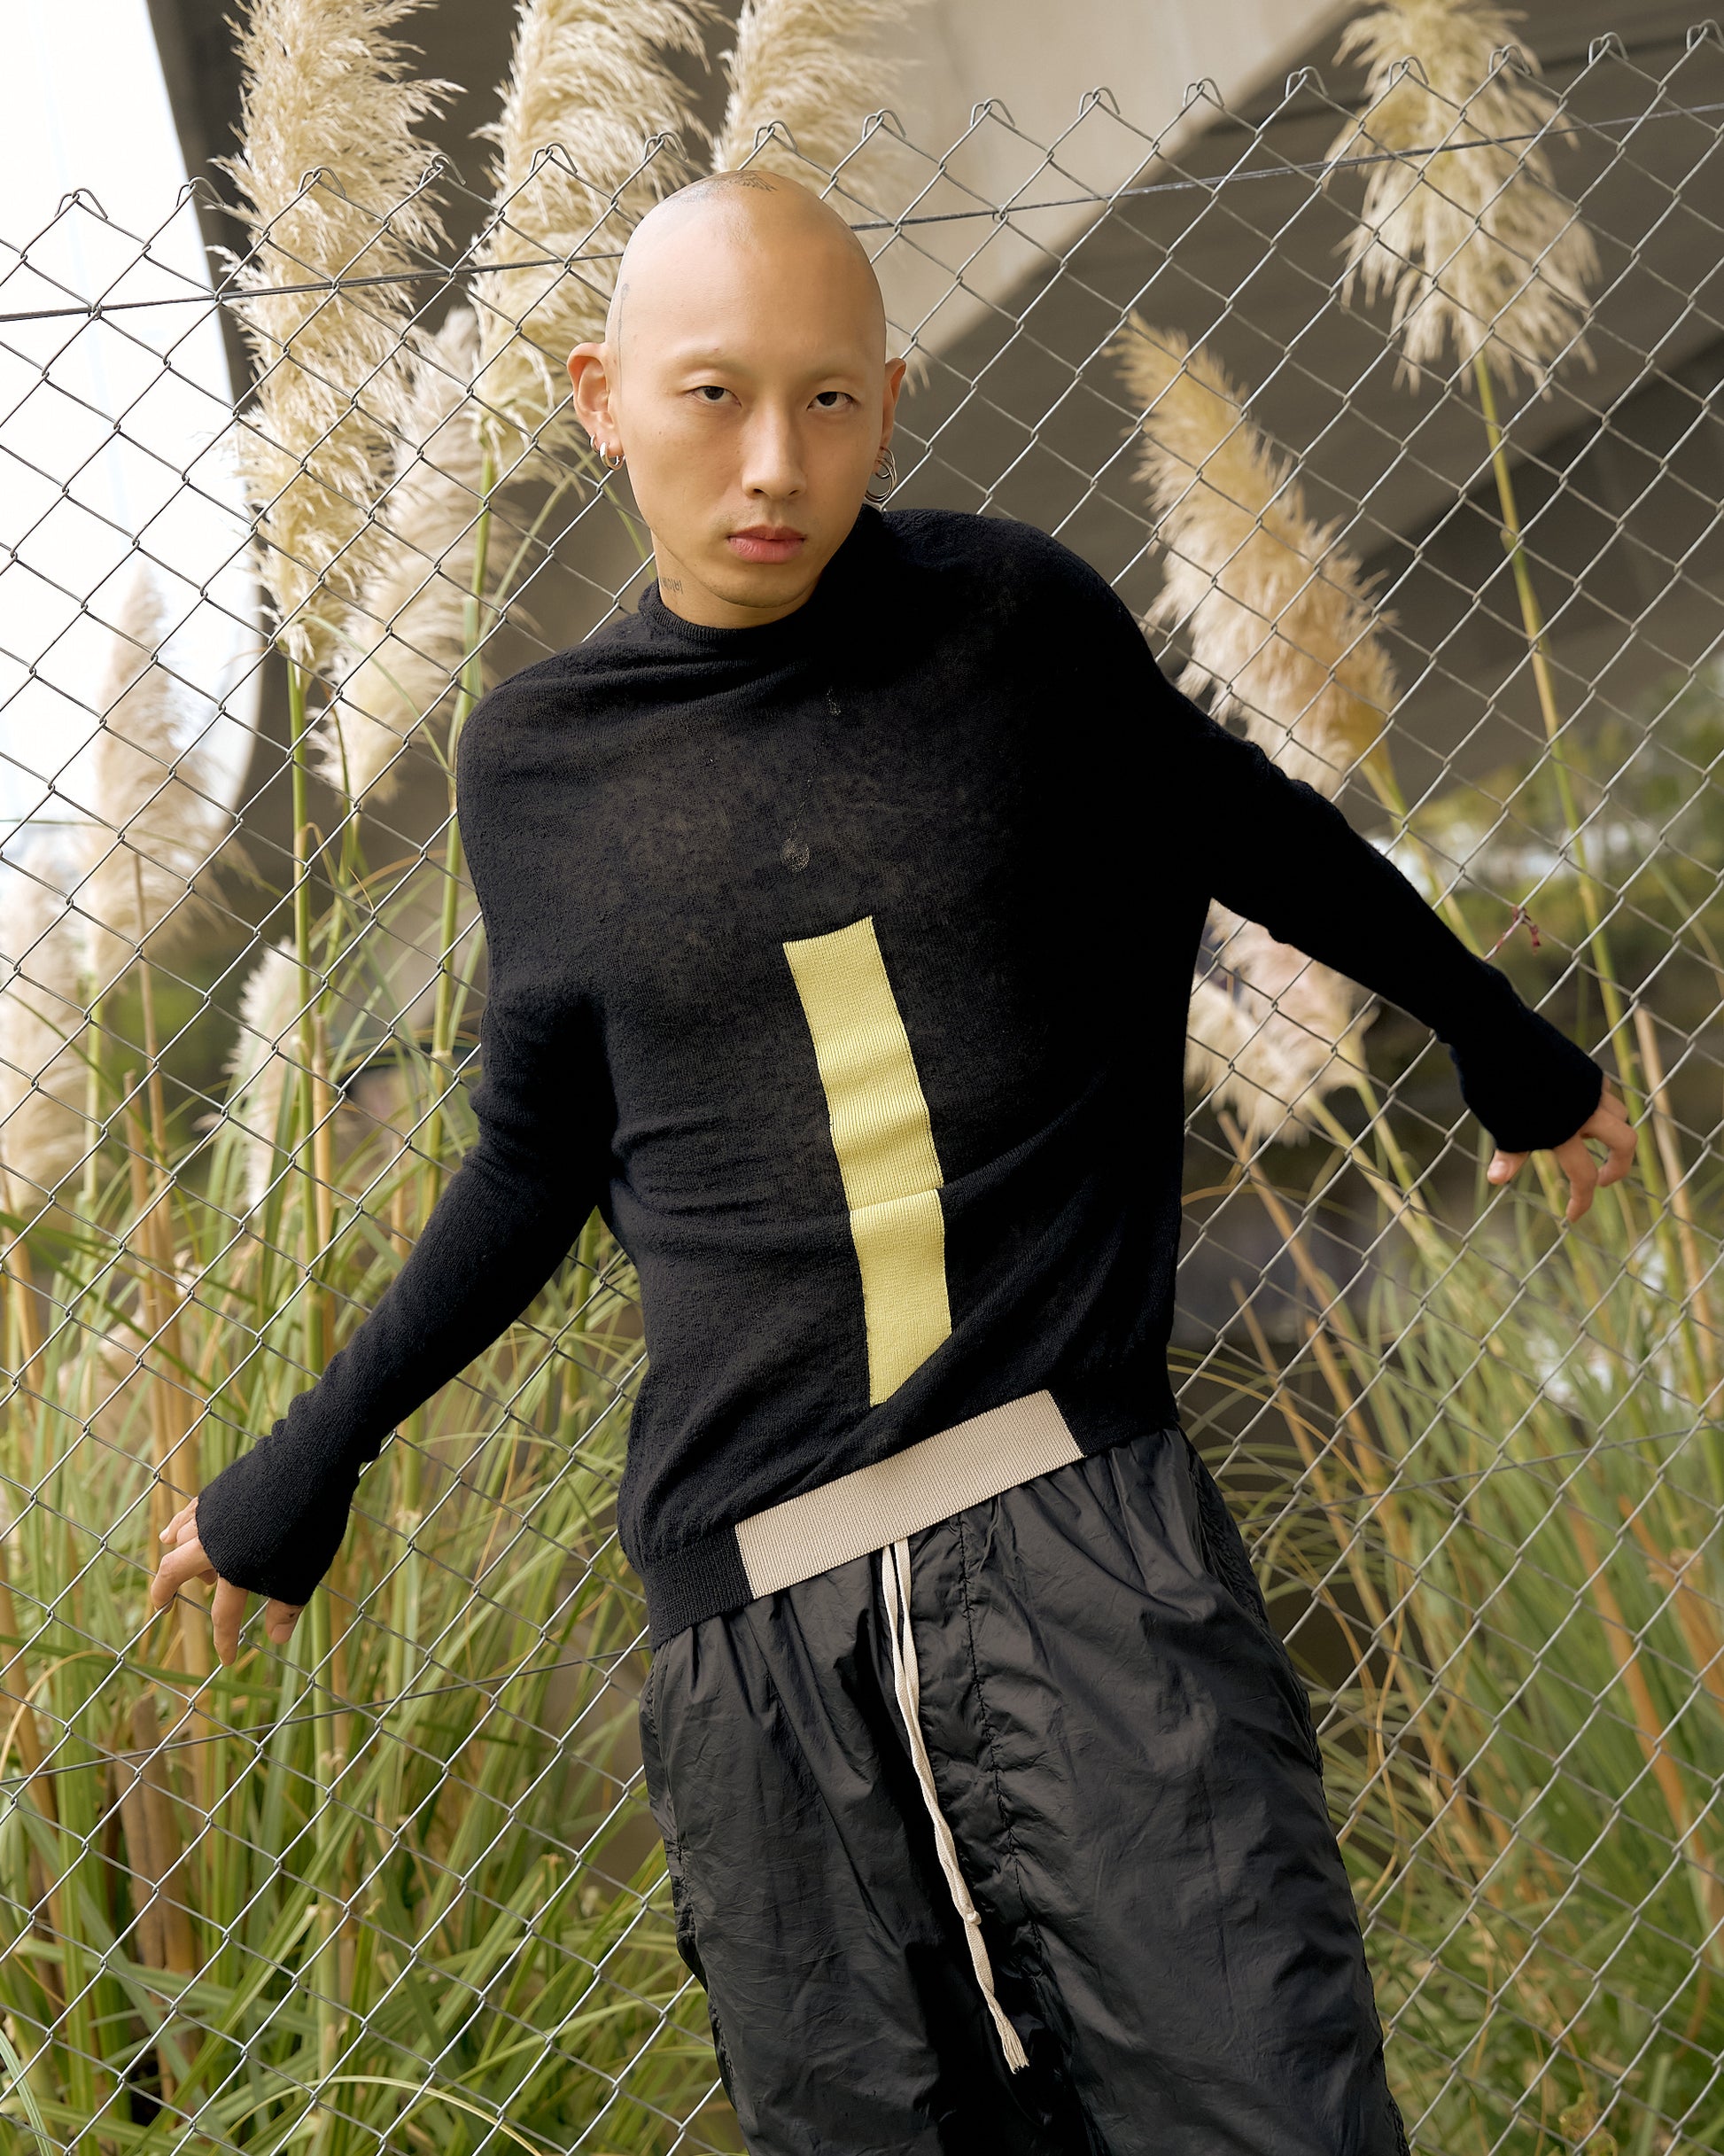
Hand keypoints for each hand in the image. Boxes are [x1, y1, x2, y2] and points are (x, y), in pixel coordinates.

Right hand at [149, 1497, 305, 1667]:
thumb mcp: (303, 1572)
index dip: (225, 1641)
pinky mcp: (214, 1493)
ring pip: (179, 1542)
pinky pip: (186, 1515)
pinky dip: (175, 1528)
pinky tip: (171, 1532)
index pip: (224, 1617)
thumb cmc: (309, 1526)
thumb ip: (286, 1606)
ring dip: (178, 1559)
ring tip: (187, 1571)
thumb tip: (277, 1639)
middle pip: (175, 1573)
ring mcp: (209, 1517)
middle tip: (162, 1607)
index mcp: (235, 1572)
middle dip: (165, 1594)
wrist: (306, 1466)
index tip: (226, 1660)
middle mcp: (212, 1546)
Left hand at [1486, 1079, 1634, 1222]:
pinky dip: (1598, 1104)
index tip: (1573, 1216)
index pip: (1582, 1177)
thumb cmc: (1491, 1085)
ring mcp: (1588, 1086)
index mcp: (1562, 1132)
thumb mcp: (1501, 1123)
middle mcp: (1585, 1111)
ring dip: (1609, 1131)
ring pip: (1618, 1113)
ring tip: (1584, 1138)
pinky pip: (1602, 1090)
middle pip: (1625, 1142)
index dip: (1581, 1200)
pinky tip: (1578, 1106)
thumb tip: (1497, 1180)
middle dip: (1619, 1165)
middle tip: (1603, 1179)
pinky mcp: (1584, 1067)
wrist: (1496, 1036)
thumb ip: (1509, 1151)